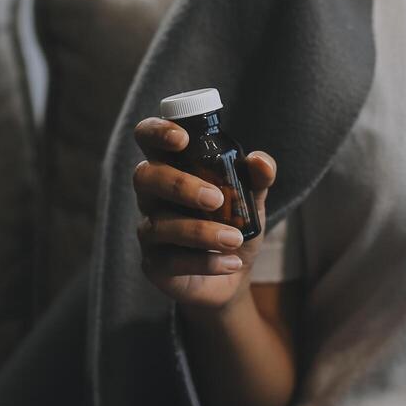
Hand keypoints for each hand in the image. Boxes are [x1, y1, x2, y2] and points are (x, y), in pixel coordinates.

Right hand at [132, 116, 276, 312]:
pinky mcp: (154, 264)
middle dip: (180, 185)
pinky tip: (231, 262)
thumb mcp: (252, 200)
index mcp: (171, 167)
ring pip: (159, 224)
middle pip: (145, 177)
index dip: (157, 131)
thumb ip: (258, 178)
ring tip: (235, 239)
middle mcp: (152, 195)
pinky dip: (205, 261)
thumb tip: (260, 162)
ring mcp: (149, 230)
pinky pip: (171, 260)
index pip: (147, 137)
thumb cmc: (234, 224)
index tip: (183, 139)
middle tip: (216, 198)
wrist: (234, 274)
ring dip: (201, 231)